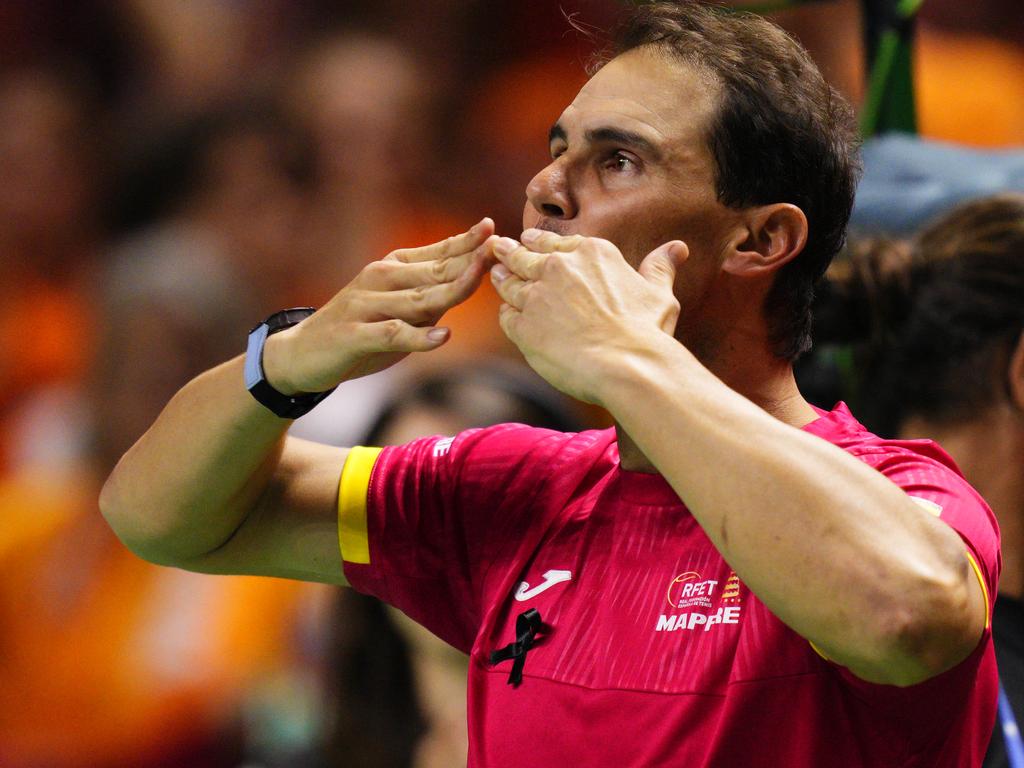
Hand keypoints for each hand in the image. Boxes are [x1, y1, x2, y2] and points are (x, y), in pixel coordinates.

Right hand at [264, 218, 495, 393]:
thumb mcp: (398, 308)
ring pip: (418, 299)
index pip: (437, 252)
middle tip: (498, 252)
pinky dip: (419, 337)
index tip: (493, 230)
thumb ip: (431, 296)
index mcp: (392, 268)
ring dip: (451, 291)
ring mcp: (366, 305)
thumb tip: (473, 280)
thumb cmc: (360, 330)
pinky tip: (442, 337)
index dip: (466, 242)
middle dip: (468, 262)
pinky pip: (392, 334)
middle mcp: (380, 279)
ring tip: (480, 282)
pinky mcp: (355, 334)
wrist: (302, 352)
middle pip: (434, 272)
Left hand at [489, 228, 686, 403]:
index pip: (553, 242)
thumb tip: (677, 248)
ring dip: (501, 279)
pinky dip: (506, 314)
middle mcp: (559, 267)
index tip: (528, 240)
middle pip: (523, 256)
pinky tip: (507, 314)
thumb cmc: (646, 330)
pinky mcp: (523, 326)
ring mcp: (538, 295)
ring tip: (495, 275)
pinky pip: (507, 316)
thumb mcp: (658, 292)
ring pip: (509, 282)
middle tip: (496, 248)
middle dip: (508, 252)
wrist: (627, 365)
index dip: (538, 242)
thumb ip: (659, 267)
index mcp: (590, 253)